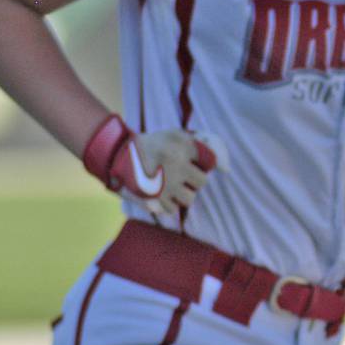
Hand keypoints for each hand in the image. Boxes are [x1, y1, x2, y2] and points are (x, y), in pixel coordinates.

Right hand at [82, 114, 227, 214]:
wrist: (118, 154)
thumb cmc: (154, 144)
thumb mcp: (176, 134)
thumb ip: (203, 144)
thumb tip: (226, 169)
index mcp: (182, 145)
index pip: (210, 160)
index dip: (203, 161)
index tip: (192, 159)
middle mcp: (177, 165)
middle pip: (203, 181)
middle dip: (194, 178)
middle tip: (181, 172)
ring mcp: (166, 184)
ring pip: (190, 198)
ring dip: (183, 192)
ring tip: (171, 183)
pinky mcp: (155, 199)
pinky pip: (174, 209)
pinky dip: (169, 203)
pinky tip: (161, 192)